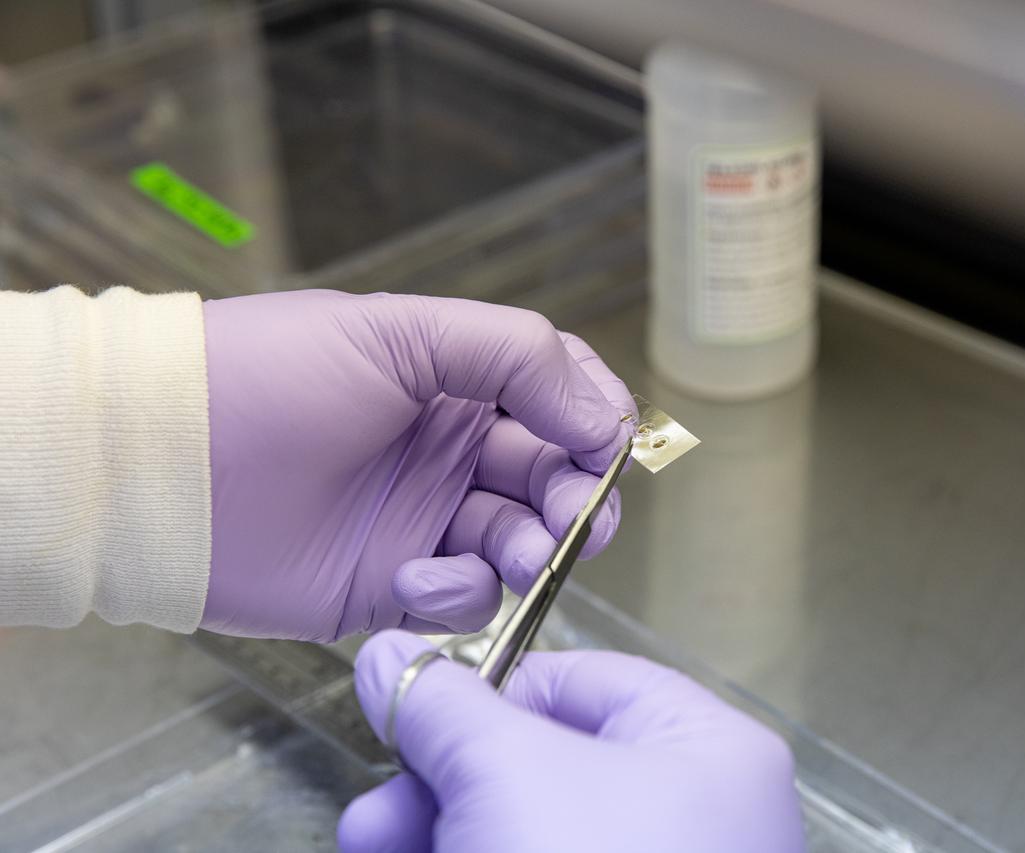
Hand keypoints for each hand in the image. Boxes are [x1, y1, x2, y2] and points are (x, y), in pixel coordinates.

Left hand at [201, 291, 633, 640]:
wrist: (161, 460)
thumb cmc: (269, 374)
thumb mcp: (399, 331)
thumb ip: (515, 354)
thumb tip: (606, 416)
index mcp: (457, 382)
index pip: (562, 399)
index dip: (597, 422)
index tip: (605, 443)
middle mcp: (451, 450)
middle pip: (557, 479)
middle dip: (581, 498)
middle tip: (574, 514)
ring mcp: (425, 519)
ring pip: (523, 542)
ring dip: (537, 549)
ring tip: (517, 550)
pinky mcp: (391, 585)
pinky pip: (462, 597)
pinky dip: (458, 591)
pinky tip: (415, 574)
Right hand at [337, 631, 806, 852]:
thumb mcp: (504, 774)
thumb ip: (446, 708)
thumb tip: (388, 657)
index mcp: (706, 752)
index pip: (585, 682)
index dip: (488, 691)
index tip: (410, 715)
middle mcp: (694, 821)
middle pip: (544, 767)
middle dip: (442, 783)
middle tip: (376, 809)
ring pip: (527, 833)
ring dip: (438, 835)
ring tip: (369, 844)